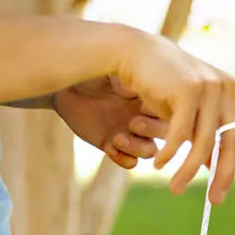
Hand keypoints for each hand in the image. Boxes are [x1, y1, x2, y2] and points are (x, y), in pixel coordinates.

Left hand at [52, 76, 167, 169]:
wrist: (66, 90)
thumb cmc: (89, 75)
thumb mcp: (107, 72)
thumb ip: (123, 79)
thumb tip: (133, 91)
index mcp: (148, 100)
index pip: (168, 112)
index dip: (160, 113)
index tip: (143, 105)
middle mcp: (144, 120)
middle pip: (166, 135)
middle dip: (152, 131)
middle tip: (133, 123)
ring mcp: (131, 136)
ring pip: (151, 152)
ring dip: (137, 148)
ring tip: (117, 138)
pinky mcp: (114, 148)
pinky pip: (130, 162)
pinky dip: (123, 158)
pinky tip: (109, 148)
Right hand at [114, 29, 234, 203]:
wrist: (137, 53)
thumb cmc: (166, 86)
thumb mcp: (194, 113)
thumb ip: (209, 136)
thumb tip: (216, 169)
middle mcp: (226, 90)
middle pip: (232, 144)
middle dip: (224, 176)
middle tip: (214, 201)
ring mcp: (208, 88)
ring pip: (204, 143)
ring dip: (189, 171)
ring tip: (175, 189)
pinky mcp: (187, 90)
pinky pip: (180, 134)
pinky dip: (169, 153)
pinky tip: (159, 165)